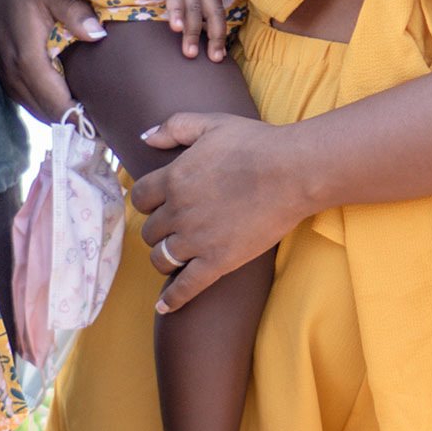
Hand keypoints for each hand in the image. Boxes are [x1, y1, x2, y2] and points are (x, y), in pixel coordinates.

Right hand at [0, 0, 102, 124]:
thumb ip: (73, 11)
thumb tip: (97, 35)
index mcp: (26, 58)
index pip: (56, 104)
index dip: (79, 121)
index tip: (106, 129)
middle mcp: (12, 72)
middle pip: (47, 113)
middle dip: (75, 124)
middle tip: (107, 129)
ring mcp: (5, 74)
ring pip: (37, 110)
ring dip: (61, 118)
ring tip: (92, 121)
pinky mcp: (4, 72)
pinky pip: (28, 100)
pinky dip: (48, 107)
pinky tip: (69, 106)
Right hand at [127, 0, 230, 62]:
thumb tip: (195, 20)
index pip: (218, 12)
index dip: (220, 33)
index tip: (219, 55)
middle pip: (212, 13)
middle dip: (215, 38)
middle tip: (214, 59)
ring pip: (194, 9)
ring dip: (193, 33)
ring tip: (190, 53)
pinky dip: (177, 13)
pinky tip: (176, 28)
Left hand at [132, 114, 311, 313]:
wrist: (292, 172)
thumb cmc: (255, 143)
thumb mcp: (210, 123)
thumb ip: (173, 127)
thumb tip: (144, 137)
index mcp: (173, 178)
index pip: (139, 198)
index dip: (147, 201)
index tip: (156, 203)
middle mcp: (178, 211)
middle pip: (149, 230)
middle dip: (158, 229)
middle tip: (172, 228)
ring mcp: (197, 240)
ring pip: (161, 259)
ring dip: (163, 258)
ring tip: (172, 257)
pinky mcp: (218, 263)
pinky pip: (185, 287)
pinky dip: (172, 300)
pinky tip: (164, 307)